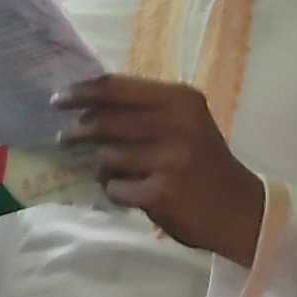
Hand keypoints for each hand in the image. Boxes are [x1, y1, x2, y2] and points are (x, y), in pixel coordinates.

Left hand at [55, 76, 265, 265]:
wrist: (238, 208)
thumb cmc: (204, 160)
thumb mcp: (185, 121)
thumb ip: (143, 109)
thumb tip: (84, 105)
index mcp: (180, 100)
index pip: (116, 88)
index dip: (81, 92)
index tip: (58, 99)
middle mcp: (176, 125)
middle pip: (103, 121)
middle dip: (77, 131)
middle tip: (64, 138)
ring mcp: (168, 161)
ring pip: (105, 157)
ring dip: (102, 167)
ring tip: (116, 172)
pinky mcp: (160, 194)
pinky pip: (115, 189)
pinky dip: (116, 191)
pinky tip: (133, 192)